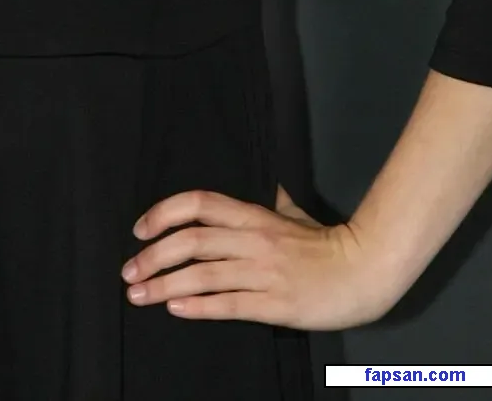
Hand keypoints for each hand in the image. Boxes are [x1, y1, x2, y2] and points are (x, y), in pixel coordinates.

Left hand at [121, 184, 394, 330]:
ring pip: (204, 274)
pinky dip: (199, 306)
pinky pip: (230, 303)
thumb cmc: (325, 243)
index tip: (139, 229)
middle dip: (153, 255)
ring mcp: (263, 272)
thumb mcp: (292, 213)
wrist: (363, 271)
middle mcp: (253, 239)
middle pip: (192, 240)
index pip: (200, 204)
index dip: (164, 213)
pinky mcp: (274, 303)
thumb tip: (256, 182)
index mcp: (254, 215)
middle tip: (128, 272)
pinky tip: (176, 309)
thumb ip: (267, 201)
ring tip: (139, 295)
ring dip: (165, 284)